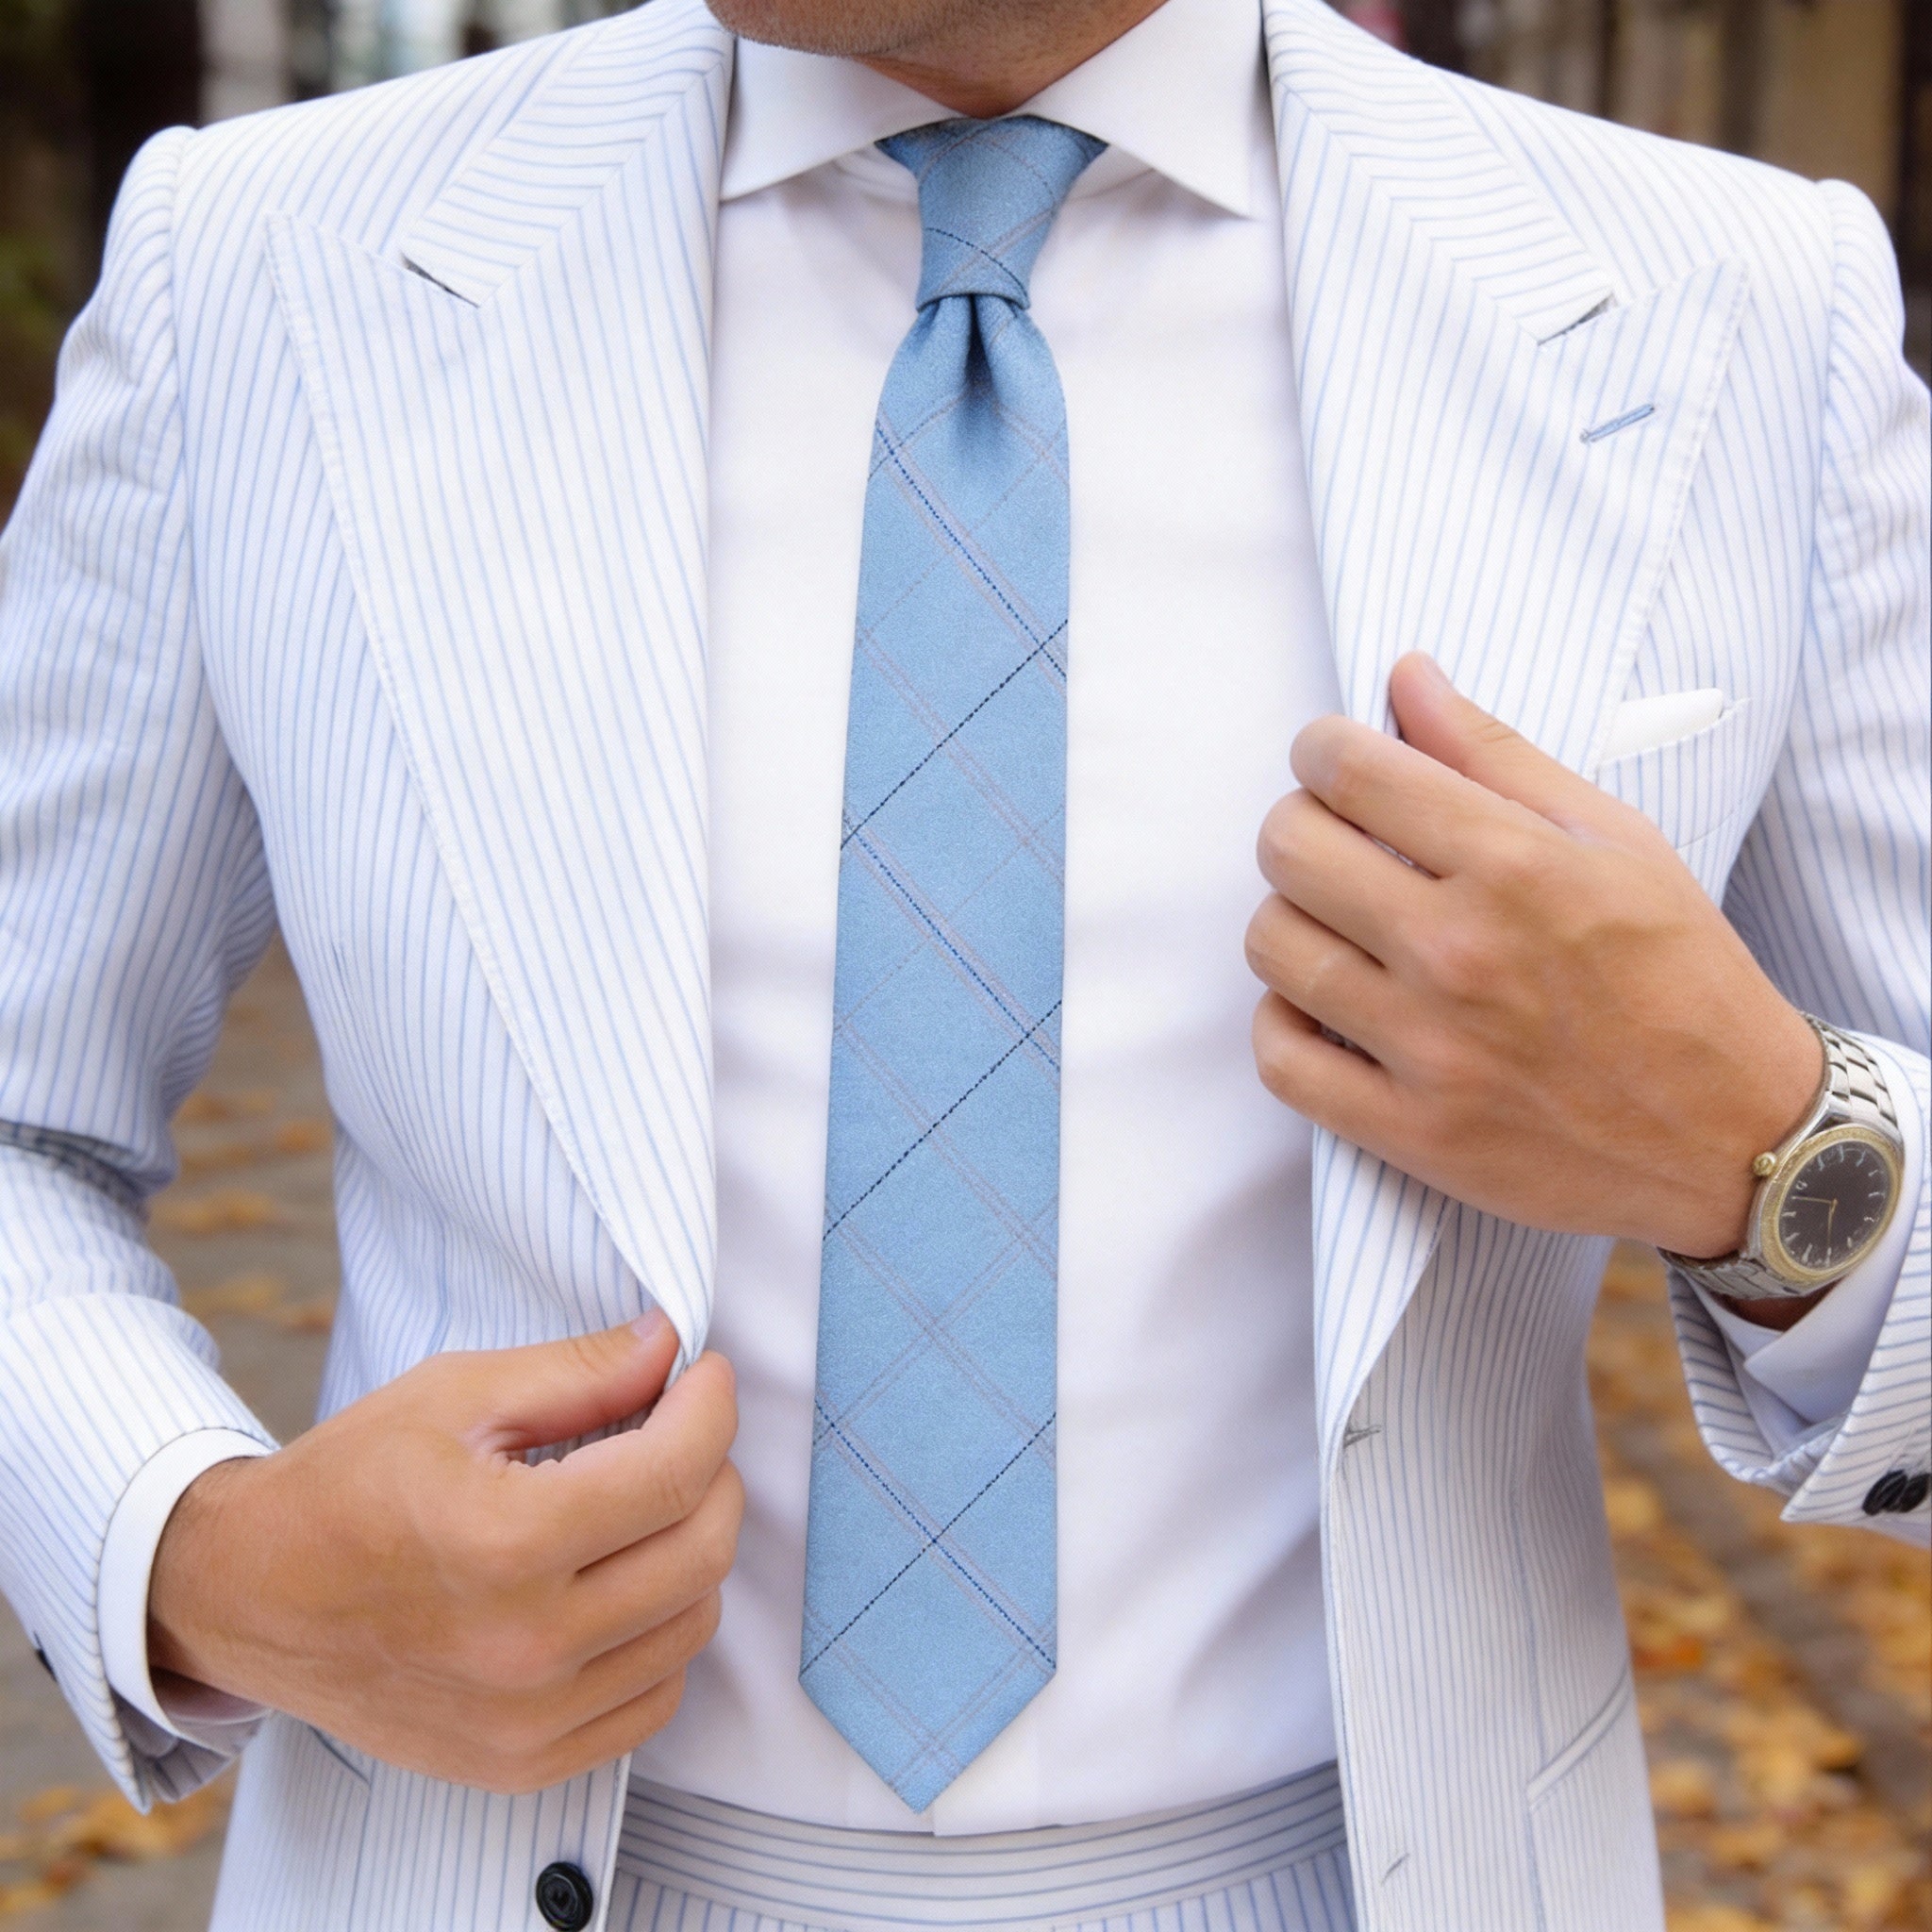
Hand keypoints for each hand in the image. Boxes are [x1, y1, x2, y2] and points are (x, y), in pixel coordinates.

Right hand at [149, 1311, 741, 1794]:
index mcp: (504, 1543)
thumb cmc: (348, 1481)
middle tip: (680, 1432)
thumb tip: (671, 1345)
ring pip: (692, 1625)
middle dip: (714, 1472)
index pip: (676, 1473)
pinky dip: (660, 1631)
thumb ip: (579, 1372)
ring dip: (692, 1549)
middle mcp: (524, 1647)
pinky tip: (620, 1581)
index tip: (704, 1375)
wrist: (249, 1594)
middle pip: (703, 1552)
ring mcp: (527, 1719)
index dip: (711, 1408)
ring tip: (644, 1504)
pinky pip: (653, 1697)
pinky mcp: (523, 1762)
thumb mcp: (457, 1395)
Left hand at [1244, 654, 1821, 1259]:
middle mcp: (1462, 953)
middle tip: (1336, 841)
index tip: (1333, 761)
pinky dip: (1283, 1023)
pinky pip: (1278, 1059)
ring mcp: (1430, 1049)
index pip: (1349, 770)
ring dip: (1291, 919)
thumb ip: (1496, 753)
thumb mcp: (1614, 840)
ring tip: (1339, 924)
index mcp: (1516, 866)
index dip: (1321, 749)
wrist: (1735, 1134)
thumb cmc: (1680, 973)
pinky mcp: (1410, 1132)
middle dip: (1300, 825)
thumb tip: (1405, 676)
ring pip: (1272, 945)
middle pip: (1288, 849)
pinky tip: (1324, 1005)